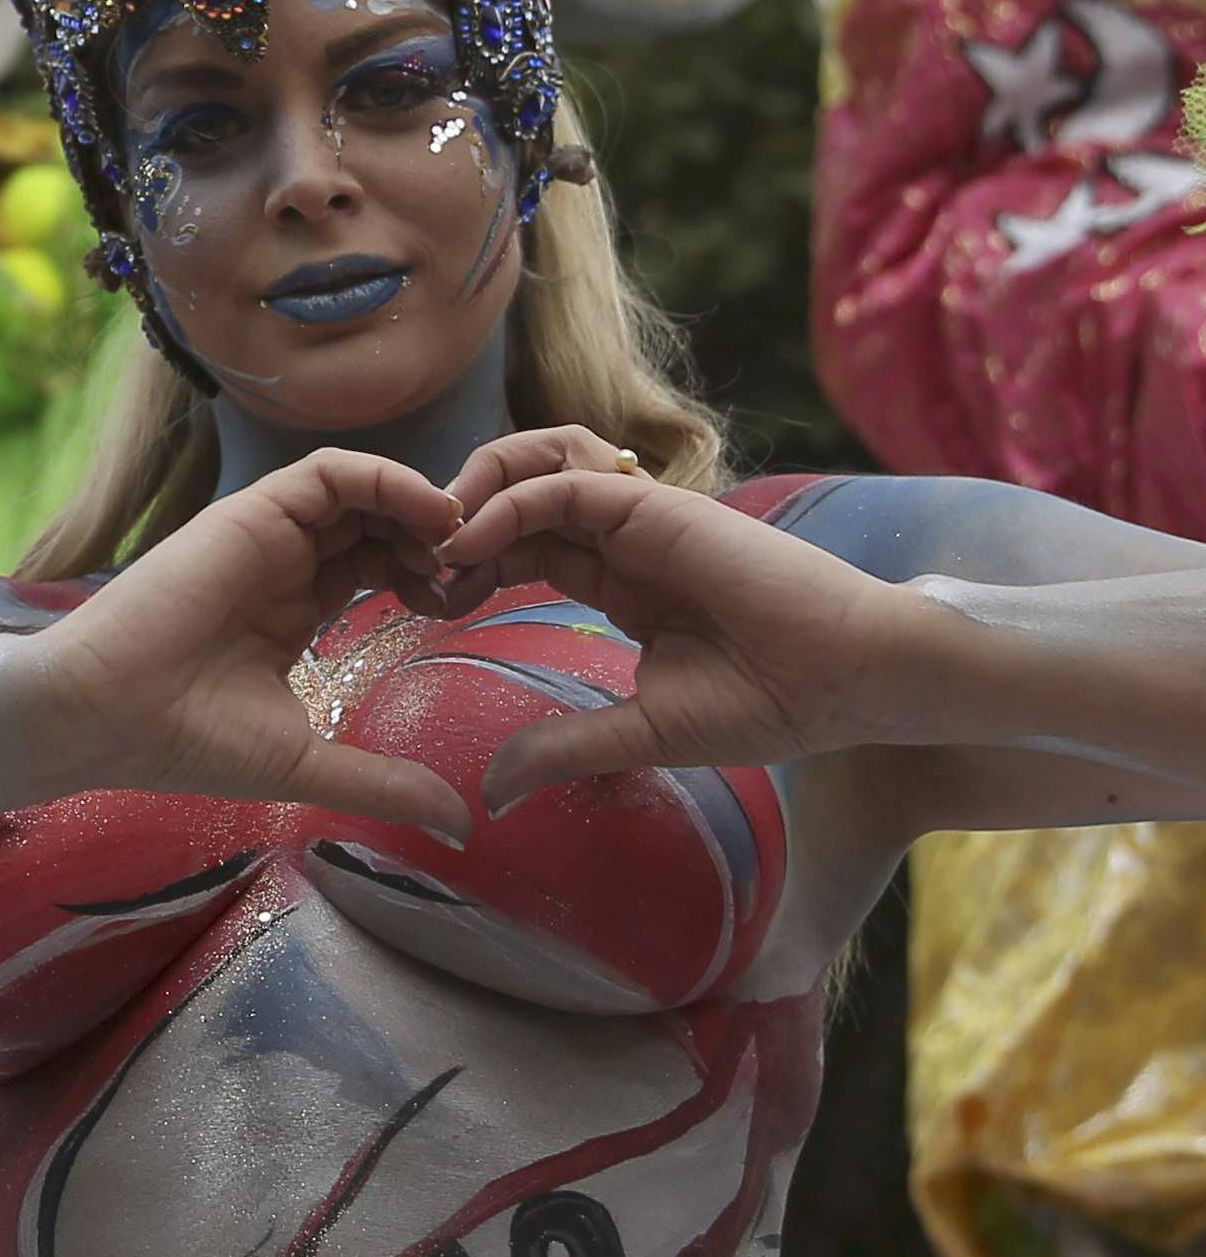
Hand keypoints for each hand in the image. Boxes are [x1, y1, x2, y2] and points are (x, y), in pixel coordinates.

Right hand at [27, 450, 471, 840]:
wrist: (104, 718)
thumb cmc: (187, 742)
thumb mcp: (308, 762)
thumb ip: (384, 782)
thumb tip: (460, 825)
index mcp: (294, 614)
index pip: (378, 570)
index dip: (429, 579)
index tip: (466, 610)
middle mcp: (284, 567)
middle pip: (379, 525)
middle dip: (435, 541)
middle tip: (473, 573)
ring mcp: (268, 536)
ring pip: (361, 491)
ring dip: (420, 506)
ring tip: (459, 540)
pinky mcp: (252, 512)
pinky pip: (329, 471)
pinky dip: (387, 479)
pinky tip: (429, 511)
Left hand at [437, 437, 925, 807]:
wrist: (847, 678)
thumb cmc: (771, 703)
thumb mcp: (641, 732)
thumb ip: (565, 747)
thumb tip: (493, 791)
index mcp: (625, 581)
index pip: (527, 549)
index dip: (471, 567)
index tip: (426, 606)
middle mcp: (628, 538)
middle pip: (520, 498)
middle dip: (456, 523)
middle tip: (410, 570)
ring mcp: (643, 516)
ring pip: (538, 465)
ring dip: (475, 491)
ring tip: (429, 542)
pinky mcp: (657, 506)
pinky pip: (565, 485)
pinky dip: (507, 503)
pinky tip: (465, 541)